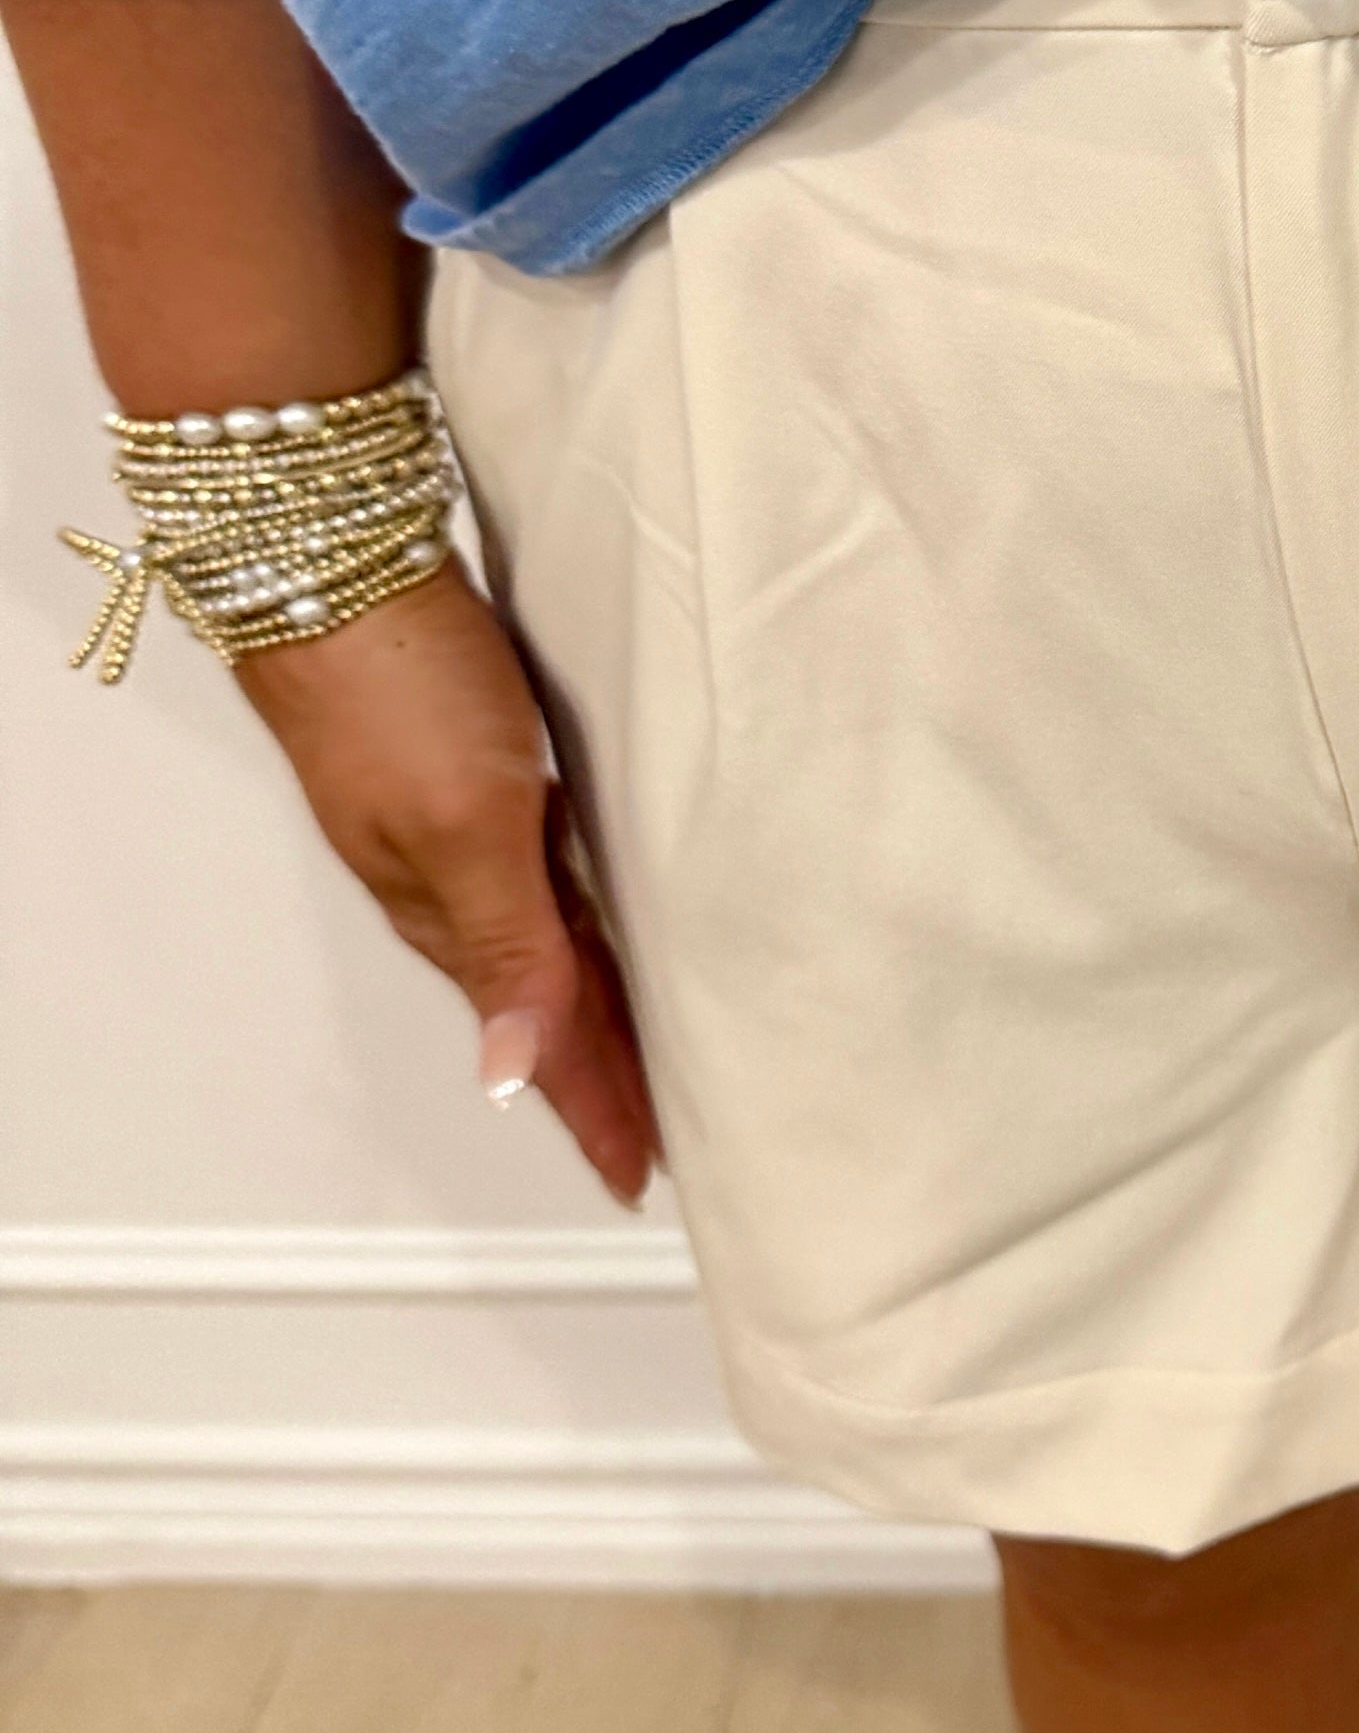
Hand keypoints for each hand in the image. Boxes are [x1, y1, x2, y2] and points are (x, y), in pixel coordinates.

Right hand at [235, 565, 659, 1206]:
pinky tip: (604, 907)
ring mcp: (459, 821)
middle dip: (598, 1071)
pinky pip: (544, 866)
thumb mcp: (468, 825)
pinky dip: (579, 913)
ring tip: (643, 1043)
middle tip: (656, 1131)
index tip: (638, 1174)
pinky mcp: (475, 762)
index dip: (593, 1105)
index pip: (541, 1038)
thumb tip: (513, 1075)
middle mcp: (455, 880)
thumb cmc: (397, 684)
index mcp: (456, 911)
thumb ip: (506, 945)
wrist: (328, 558)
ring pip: (545, 936)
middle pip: (546, 999)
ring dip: (592, 996)